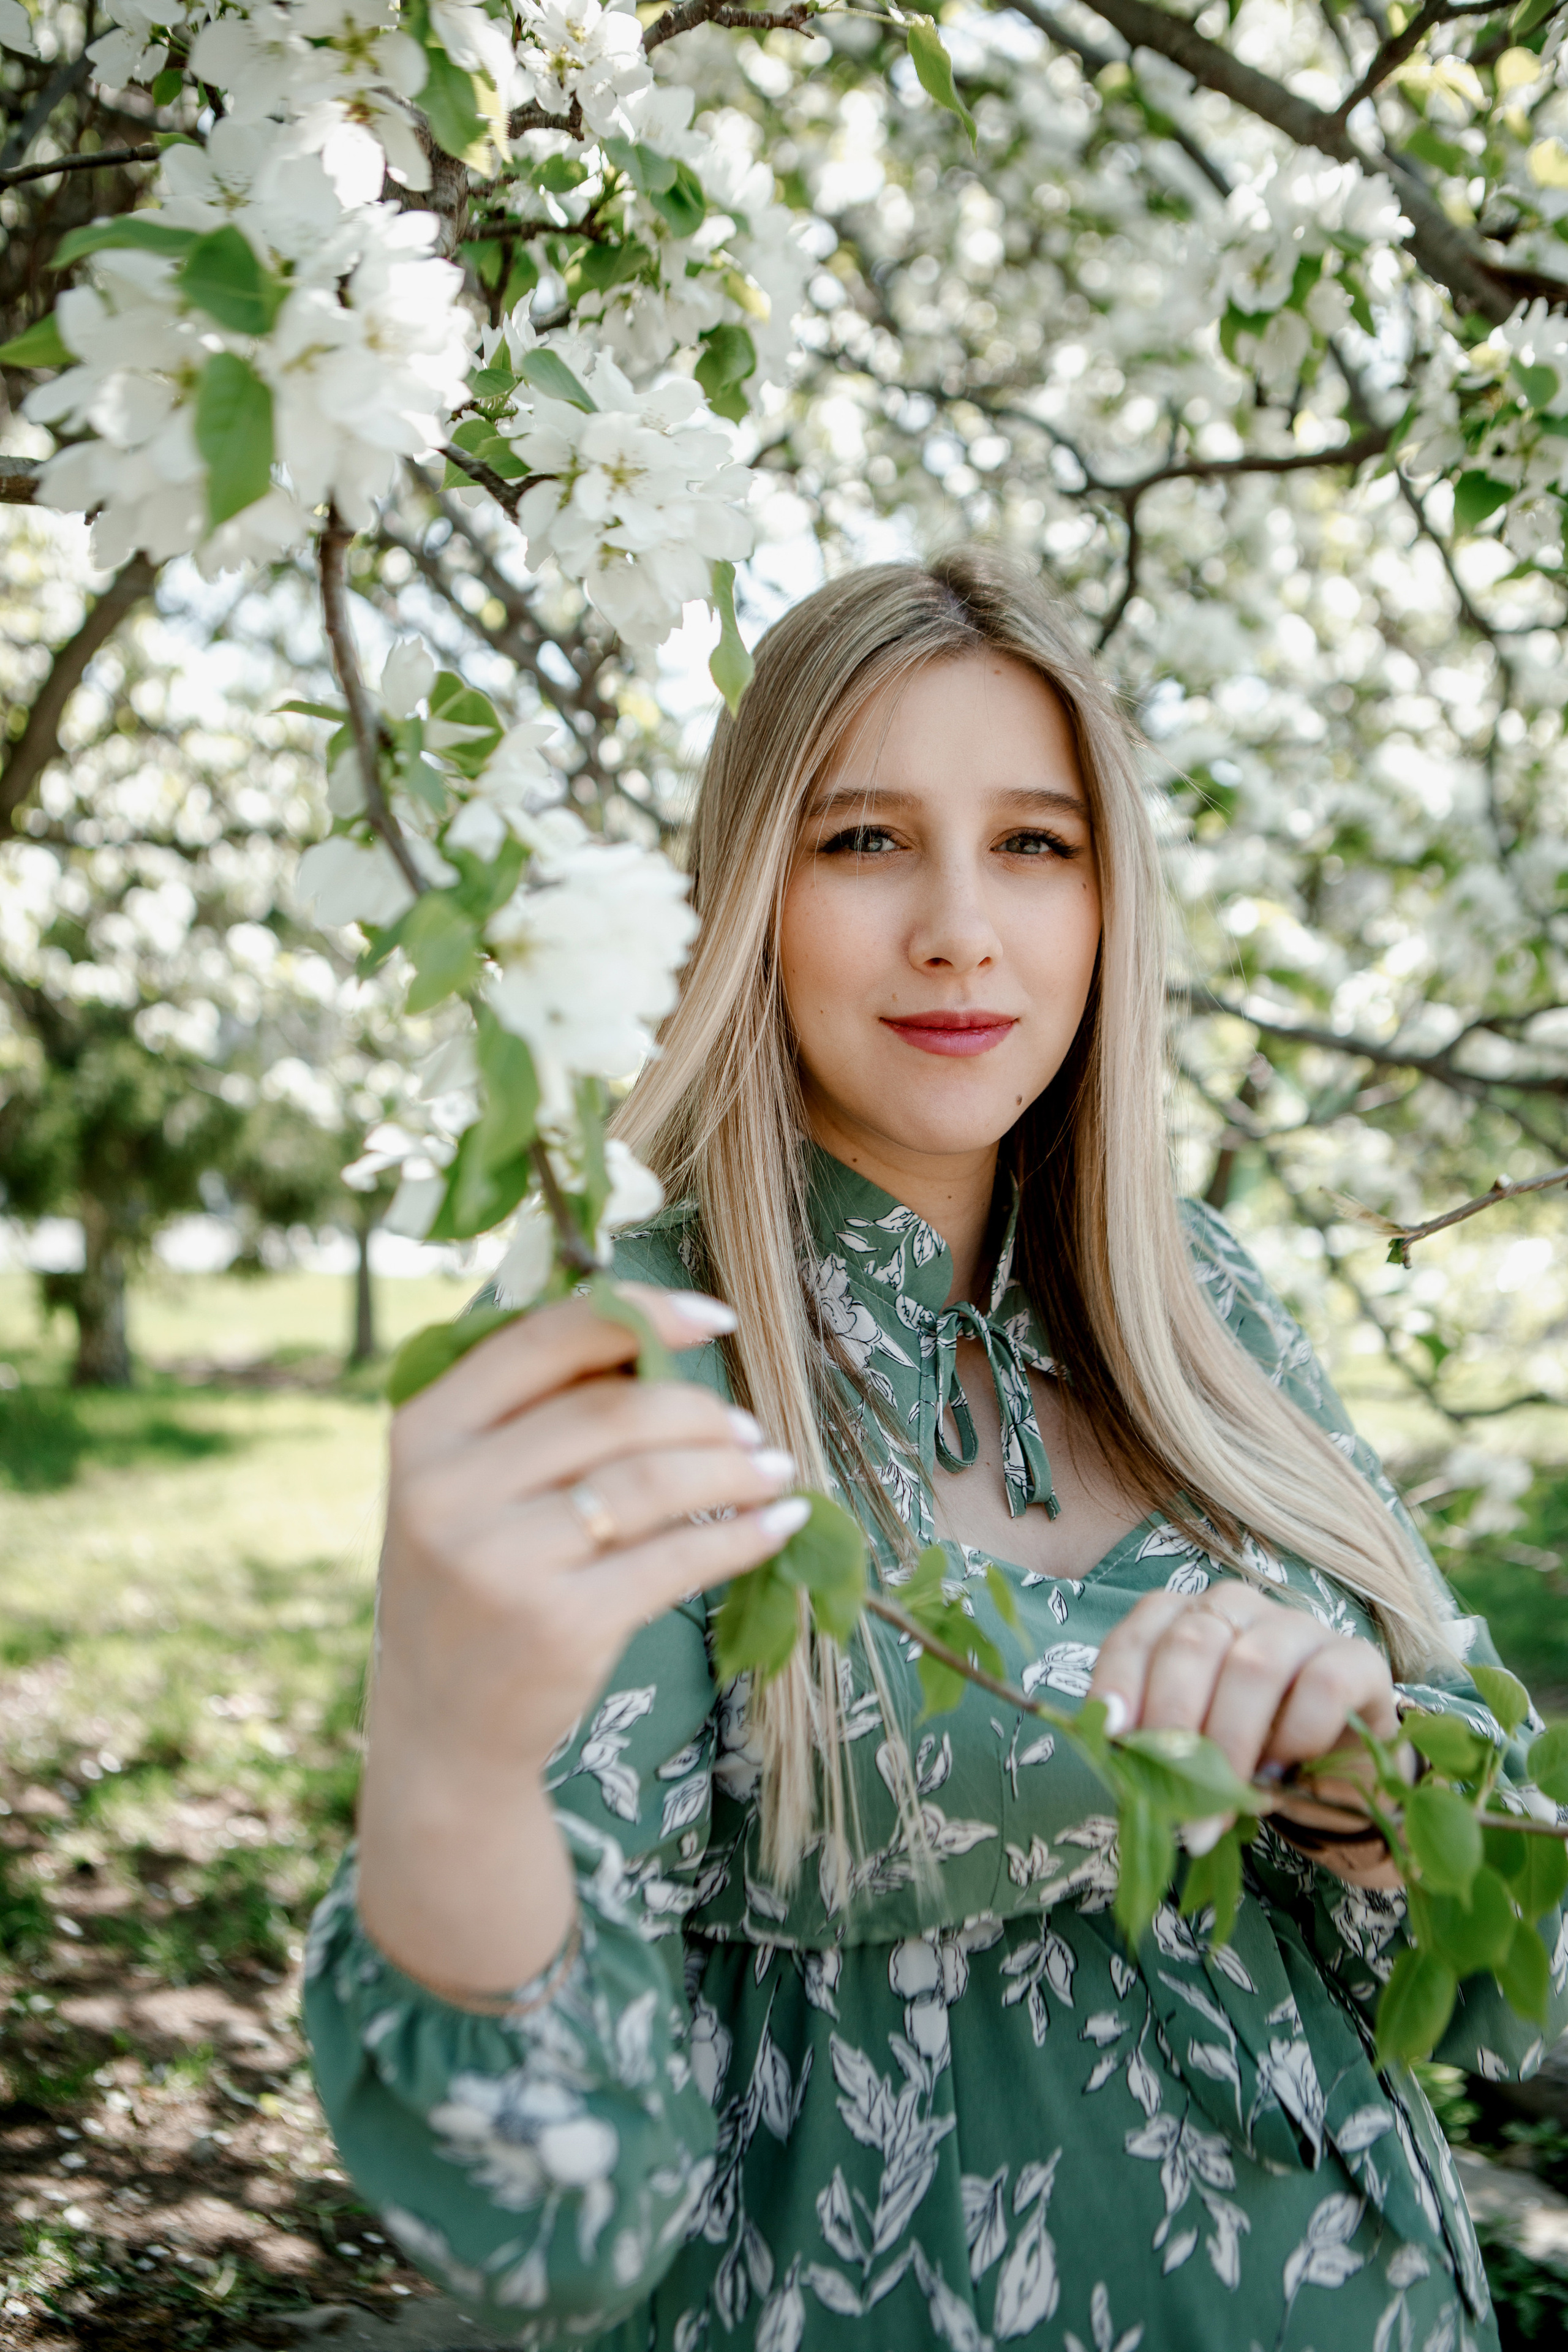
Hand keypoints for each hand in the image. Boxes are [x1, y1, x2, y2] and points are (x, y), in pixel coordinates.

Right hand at [374, 1283, 805, 1780]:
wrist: (439, 1725)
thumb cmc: (471, 1578)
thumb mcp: (466, 1484)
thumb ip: (536, 1410)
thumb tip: (659, 1337)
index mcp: (425, 1430)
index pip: (546, 1339)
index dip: (643, 1315)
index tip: (716, 1319)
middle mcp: (449, 1490)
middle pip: (611, 1412)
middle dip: (700, 1412)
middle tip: (748, 1428)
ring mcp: (500, 1561)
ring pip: (652, 1481)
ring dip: (732, 1469)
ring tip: (772, 1470)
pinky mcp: (559, 1624)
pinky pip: (675, 1560)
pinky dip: (741, 1536)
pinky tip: (776, 1524)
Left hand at [1088, 1583, 1404, 1887]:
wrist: (1338, 1777)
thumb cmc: (1249, 1755)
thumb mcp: (1193, 1752)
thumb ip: (1159, 1747)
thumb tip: (1121, 1767)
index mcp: (1185, 1620)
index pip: (1140, 1635)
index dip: (1120, 1684)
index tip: (1114, 1737)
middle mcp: (1238, 1609)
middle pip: (1192, 1645)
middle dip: (1175, 1726)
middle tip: (1172, 1797)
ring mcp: (1300, 1627)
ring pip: (1254, 1665)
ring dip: (1231, 1743)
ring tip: (1225, 1802)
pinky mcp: (1357, 1660)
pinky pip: (1323, 1685)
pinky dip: (1297, 1735)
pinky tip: (1284, 1771)